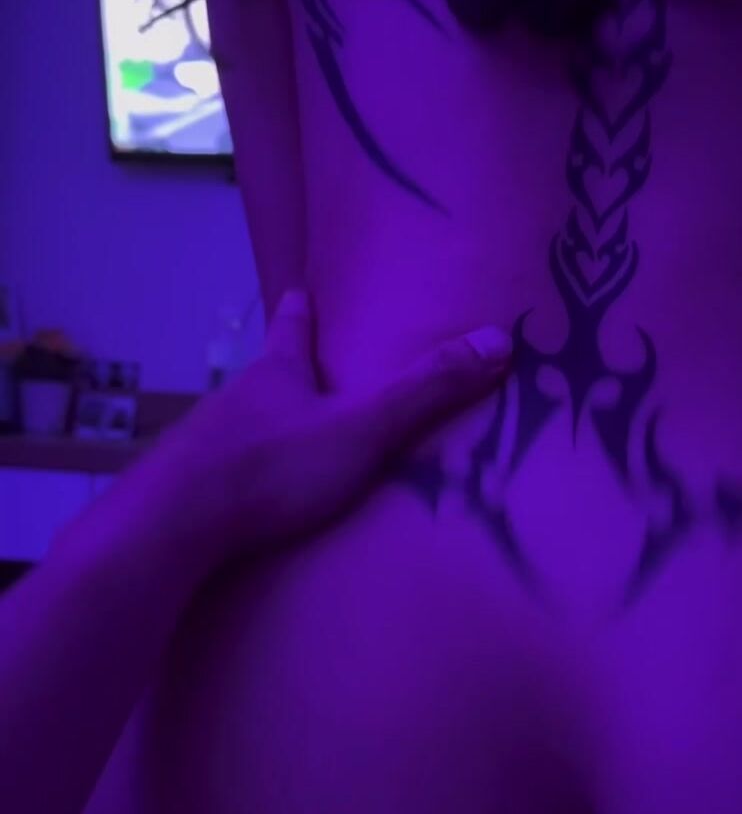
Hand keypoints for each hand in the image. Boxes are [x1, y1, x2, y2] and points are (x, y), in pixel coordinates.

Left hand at [172, 291, 512, 562]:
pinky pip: (219, 476)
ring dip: (261, 429)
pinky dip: (238, 478)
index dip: (298, 310)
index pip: (290, 330)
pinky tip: (247, 501)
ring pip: (238, 426)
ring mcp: (203, 445)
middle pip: (261, 377)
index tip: (298, 289)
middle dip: (282, 371)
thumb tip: (498, 339)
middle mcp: (235, 401)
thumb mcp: (361, 429)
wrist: (171, 525)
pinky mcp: (185, 491)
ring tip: (282, 440)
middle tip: (300, 368)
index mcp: (277, 376)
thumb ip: (424, 392)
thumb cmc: (270, 468)